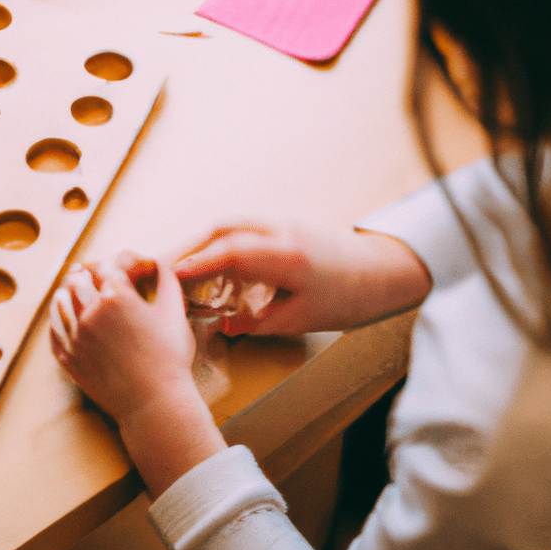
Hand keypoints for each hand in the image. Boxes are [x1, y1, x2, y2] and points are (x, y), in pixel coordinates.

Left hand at [49, 253, 195, 424]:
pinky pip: (54, 330)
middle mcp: (90, 313)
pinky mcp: (68, 358)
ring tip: (80, 289)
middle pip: (79, 277)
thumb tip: (157, 264)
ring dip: (70, 290)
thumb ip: (166, 279)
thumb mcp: (175, 312)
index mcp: (116, 297)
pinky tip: (68, 316)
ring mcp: (75, 337)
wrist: (154, 405)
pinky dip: (59, 318)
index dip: (124, 262)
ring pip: (60, 300)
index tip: (136, 269)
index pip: (110, 264)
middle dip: (94, 272)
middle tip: (103, 275)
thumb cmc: (169, 360)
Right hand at [173, 223, 431, 335]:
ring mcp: (284, 224)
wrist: (384, 271)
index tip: (171, 274)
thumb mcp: (302, 319)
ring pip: (234, 226)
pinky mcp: (285, 226)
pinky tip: (216, 262)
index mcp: (288, 256)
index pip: (232, 252)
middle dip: (192, 248)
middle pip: (225, 230)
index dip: (198, 262)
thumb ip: (259, 321)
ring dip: (206, 243)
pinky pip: (246, 229)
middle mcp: (282, 232)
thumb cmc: (348, 298)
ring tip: (185, 266)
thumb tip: (225, 325)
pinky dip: (224, 242)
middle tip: (166, 269)